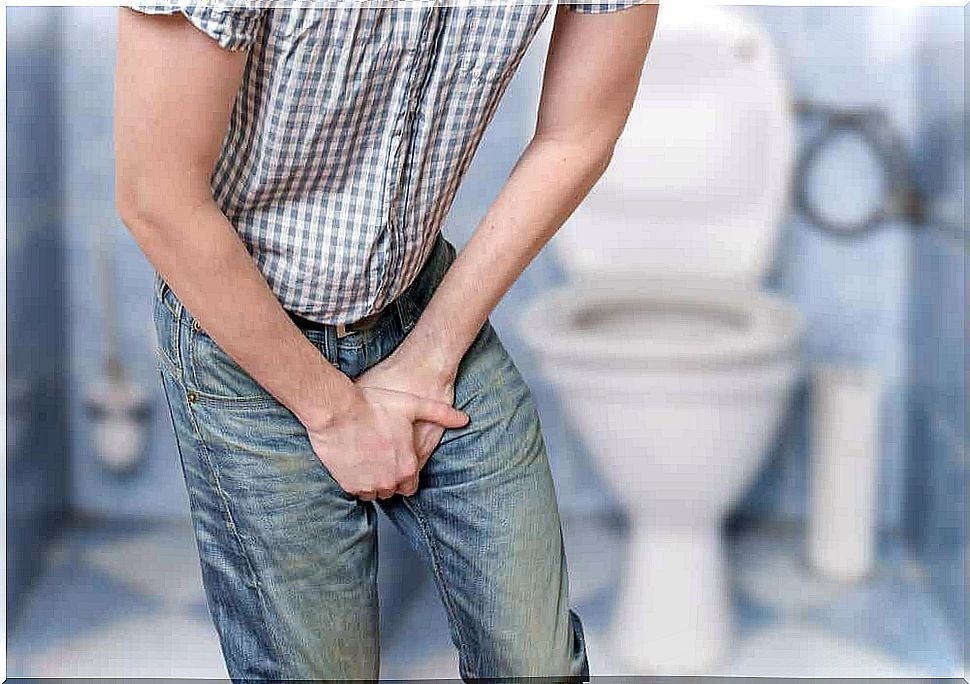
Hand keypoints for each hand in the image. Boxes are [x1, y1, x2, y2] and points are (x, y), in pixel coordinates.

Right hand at [355, 350, 459, 493]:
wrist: (337, 410)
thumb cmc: (373, 406)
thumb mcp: (413, 405)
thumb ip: (441, 413)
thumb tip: (464, 419)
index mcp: (407, 466)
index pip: (411, 485)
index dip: (405, 474)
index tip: (397, 461)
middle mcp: (389, 481)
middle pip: (392, 489)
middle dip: (388, 477)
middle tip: (380, 457)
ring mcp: (367, 485)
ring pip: (373, 492)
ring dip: (372, 480)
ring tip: (367, 459)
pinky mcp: (347, 484)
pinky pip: (355, 490)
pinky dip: (355, 480)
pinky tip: (353, 462)